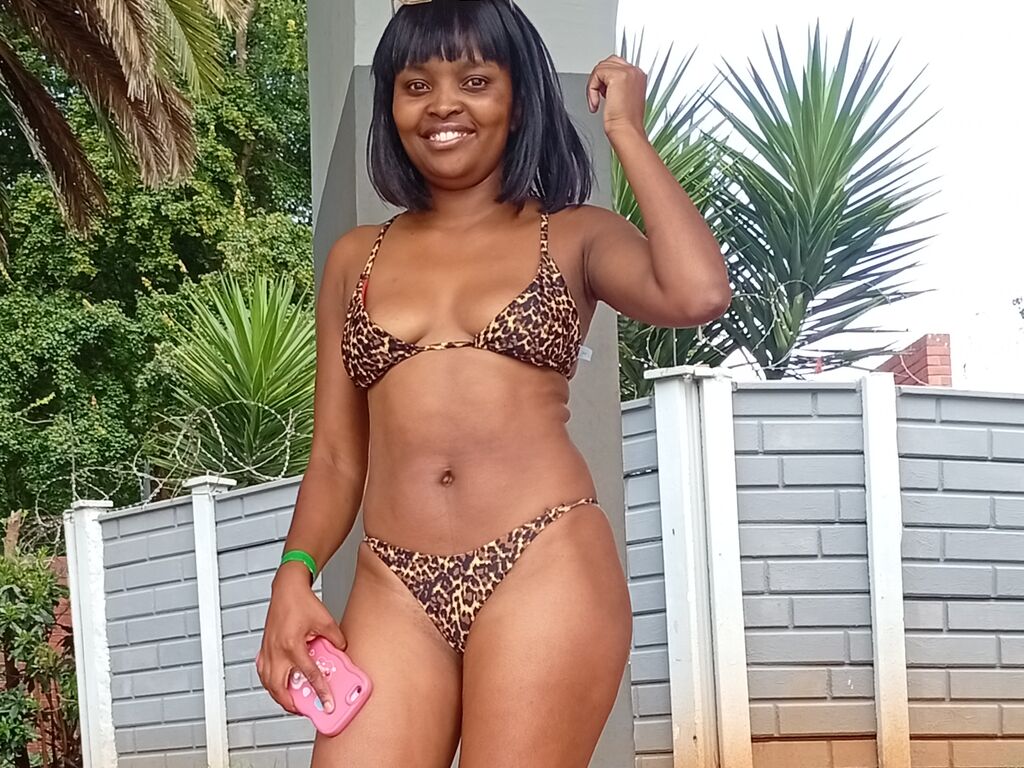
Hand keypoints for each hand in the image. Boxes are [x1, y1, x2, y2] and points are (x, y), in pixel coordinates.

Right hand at [256, 566, 347, 715]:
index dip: (320, 692)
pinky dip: (269, 682)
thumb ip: (335, 639)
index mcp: (293, 646)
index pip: (309, 676)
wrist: (287, 588)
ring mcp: (268, 650)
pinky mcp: (264, 647)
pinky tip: (276, 684)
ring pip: (268, 683)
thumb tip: (341, 651)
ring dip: (278, 695)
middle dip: (291, 704)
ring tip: (290, 702)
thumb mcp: (326, 621)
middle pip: (280, 688)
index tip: (327, 703)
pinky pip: (263, 672)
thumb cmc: (302, 601)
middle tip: (304, 709)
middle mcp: (277, 651)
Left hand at [586, 55, 646, 137]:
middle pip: (608, 62)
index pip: (617, 65)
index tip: (604, 94)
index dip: (606, 78)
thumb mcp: (624, 98)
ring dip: (594, 85)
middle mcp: (635, 72)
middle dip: (599, 79)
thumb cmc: (625, 122)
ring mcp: (628, 72)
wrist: (626, 130)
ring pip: (601, 68)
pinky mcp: (617, 76)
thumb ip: (617, 85)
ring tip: (598, 100)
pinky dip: (592, 89)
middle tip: (599, 96)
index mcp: (638, 76)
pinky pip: (596, 74)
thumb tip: (605, 81)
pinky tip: (596, 103)